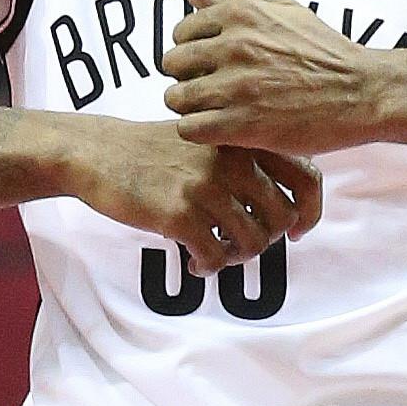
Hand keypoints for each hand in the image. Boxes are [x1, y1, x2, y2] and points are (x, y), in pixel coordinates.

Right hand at [67, 112, 322, 275]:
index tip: (295, 230)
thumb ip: (246, 160)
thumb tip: (287, 207)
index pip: (308, 178)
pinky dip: (209, 268)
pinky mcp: (179, 213)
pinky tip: (194, 263)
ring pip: (253, 242)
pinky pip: (215, 257)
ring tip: (216, 255)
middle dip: (266, 240)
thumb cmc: (153, 150)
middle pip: (282, 218)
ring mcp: (206, 186)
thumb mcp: (206, 137)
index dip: (309, 211)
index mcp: (243, 139)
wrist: (97, 152)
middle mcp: (232, 159)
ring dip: (237, 258)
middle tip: (241, 245)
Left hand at [160, 0, 384, 155]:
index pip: (181, 32)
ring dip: (190, 107)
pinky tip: (219, 129)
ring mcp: (237, 86)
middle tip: (210, 88)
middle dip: (187, 77)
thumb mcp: (280, 10)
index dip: (194, 50)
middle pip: (172, 64)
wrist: (362, 92)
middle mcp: (234, 45)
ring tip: (214, 110)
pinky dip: (198, 131)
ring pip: (176, 98)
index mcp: (240, 13)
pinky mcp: (242, 124)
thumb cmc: (323, 50)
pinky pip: (189, 128)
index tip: (213, 63)